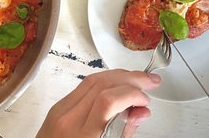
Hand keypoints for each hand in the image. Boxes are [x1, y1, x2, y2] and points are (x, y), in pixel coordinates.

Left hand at [36, 69, 161, 137]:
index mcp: (82, 135)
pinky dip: (104, 81)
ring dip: (118, 76)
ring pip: (92, 80)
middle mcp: (68, 118)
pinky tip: (117, 84)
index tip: (145, 100)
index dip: (132, 94)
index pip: (108, 101)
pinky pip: (83, 86)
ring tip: (138, 80)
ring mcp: (60, 110)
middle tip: (150, 81)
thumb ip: (123, 132)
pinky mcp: (58, 106)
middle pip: (101, 84)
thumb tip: (140, 112)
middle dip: (130, 78)